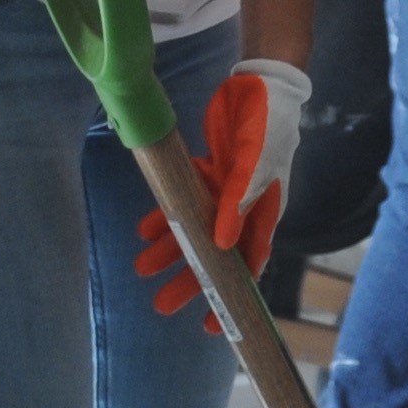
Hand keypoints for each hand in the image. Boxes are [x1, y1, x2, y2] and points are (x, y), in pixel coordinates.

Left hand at [139, 59, 309, 318]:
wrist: (259, 81)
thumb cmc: (266, 124)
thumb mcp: (254, 163)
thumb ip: (238, 202)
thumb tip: (221, 246)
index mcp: (262, 212)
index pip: (247, 266)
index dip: (230, 296)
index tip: (213, 326)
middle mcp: (244, 208)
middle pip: (214, 254)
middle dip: (188, 279)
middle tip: (160, 304)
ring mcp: (226, 191)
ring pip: (193, 228)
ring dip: (169, 247)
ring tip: (141, 266)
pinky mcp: (210, 171)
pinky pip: (183, 199)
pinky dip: (165, 213)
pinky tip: (143, 227)